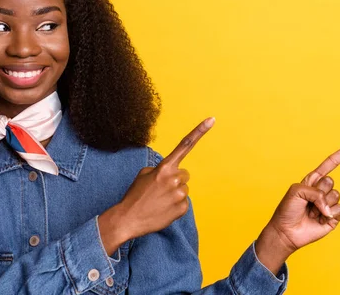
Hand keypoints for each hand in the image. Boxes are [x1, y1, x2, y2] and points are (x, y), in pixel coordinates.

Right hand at [98, 117, 214, 254]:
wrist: (128, 218)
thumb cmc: (135, 195)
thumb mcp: (143, 174)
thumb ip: (160, 169)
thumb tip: (171, 173)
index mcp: (164, 167)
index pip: (185, 145)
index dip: (199, 132)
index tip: (211, 120)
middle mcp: (174, 179)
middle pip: (184, 175)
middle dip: (175, 180)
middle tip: (160, 189)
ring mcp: (179, 194)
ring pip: (184, 189)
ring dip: (174, 193)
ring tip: (159, 200)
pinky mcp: (182, 208)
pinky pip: (184, 203)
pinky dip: (175, 205)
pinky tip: (163, 208)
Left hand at [256, 140, 339, 273]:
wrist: (286, 231)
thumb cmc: (287, 209)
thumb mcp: (296, 191)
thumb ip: (315, 192)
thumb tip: (330, 208)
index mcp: (313, 180)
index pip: (331, 163)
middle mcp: (322, 190)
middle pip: (330, 181)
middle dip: (318, 191)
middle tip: (306, 201)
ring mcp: (329, 203)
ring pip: (335, 195)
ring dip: (322, 205)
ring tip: (311, 212)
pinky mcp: (333, 217)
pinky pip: (339, 209)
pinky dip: (328, 215)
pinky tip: (318, 219)